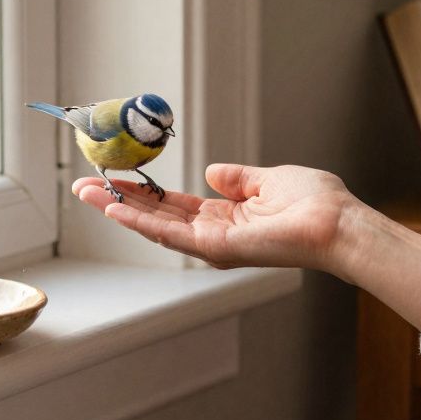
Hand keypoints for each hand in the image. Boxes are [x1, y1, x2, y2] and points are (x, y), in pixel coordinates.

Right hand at [72, 163, 363, 272]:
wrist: (337, 222)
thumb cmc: (316, 204)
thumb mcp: (268, 180)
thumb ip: (238, 179)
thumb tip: (212, 172)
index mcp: (226, 218)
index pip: (173, 206)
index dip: (144, 193)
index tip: (115, 178)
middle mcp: (214, 235)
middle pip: (156, 217)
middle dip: (118, 202)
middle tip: (83, 186)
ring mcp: (214, 244)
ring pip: (155, 227)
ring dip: (119, 210)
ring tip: (87, 193)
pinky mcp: (217, 248)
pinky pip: (171, 234)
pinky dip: (141, 222)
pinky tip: (116, 209)